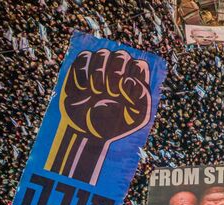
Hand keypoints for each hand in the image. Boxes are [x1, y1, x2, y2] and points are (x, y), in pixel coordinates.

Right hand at [45, 49, 151, 184]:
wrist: (90, 132)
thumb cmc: (116, 125)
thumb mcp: (137, 116)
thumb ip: (142, 97)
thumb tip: (131, 79)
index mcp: (135, 81)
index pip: (138, 65)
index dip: (132, 77)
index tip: (124, 95)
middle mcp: (119, 71)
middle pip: (121, 55)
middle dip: (116, 73)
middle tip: (111, 93)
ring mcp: (100, 68)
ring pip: (103, 53)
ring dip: (99, 73)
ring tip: (96, 93)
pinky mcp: (81, 69)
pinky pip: (83, 57)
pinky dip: (83, 72)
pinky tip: (83, 89)